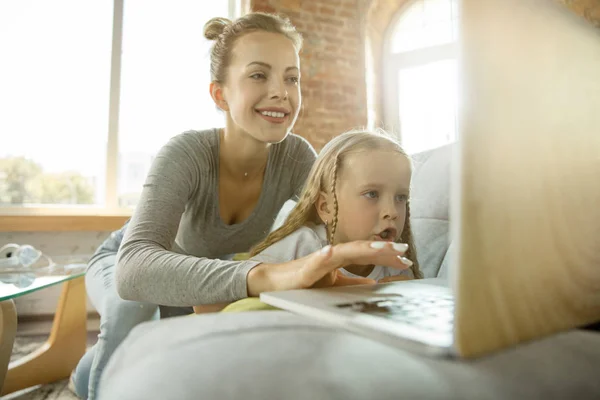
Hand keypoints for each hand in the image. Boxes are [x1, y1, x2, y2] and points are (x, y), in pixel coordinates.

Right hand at [247, 241, 410, 295]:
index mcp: (341, 258)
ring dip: (361, 249)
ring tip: (379, 248)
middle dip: (382, 250)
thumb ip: (353, 283)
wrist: (275, 281)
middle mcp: (332, 255)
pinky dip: (323, 256)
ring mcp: (318, 260)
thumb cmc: (304, 281)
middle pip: (361, 250)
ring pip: (343, 252)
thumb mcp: (335, 284)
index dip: (386, 256)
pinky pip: (315, 263)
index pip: (368, 255)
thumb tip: (375, 285)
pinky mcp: (304, 270)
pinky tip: (331, 251)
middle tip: (404, 251)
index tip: (406, 259)